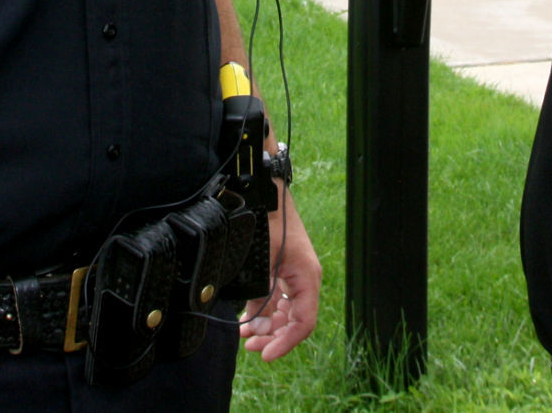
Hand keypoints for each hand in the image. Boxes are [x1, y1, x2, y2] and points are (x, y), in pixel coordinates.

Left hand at [240, 192, 320, 361]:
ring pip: (285, 312)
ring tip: (245, 335)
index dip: (285, 343)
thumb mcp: (263, 264)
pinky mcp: (283, 271)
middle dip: (273, 336)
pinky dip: (265, 310)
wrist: (266, 196)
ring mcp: (294, 275)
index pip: (303, 323)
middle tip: (250, 346)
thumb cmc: (268, 225)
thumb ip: (261, 298)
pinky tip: (248, 318)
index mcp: (307, 278)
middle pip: (294, 321)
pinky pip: (278, 299)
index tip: (265, 354)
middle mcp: (304, 280)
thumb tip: (256, 328)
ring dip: (267, 325)